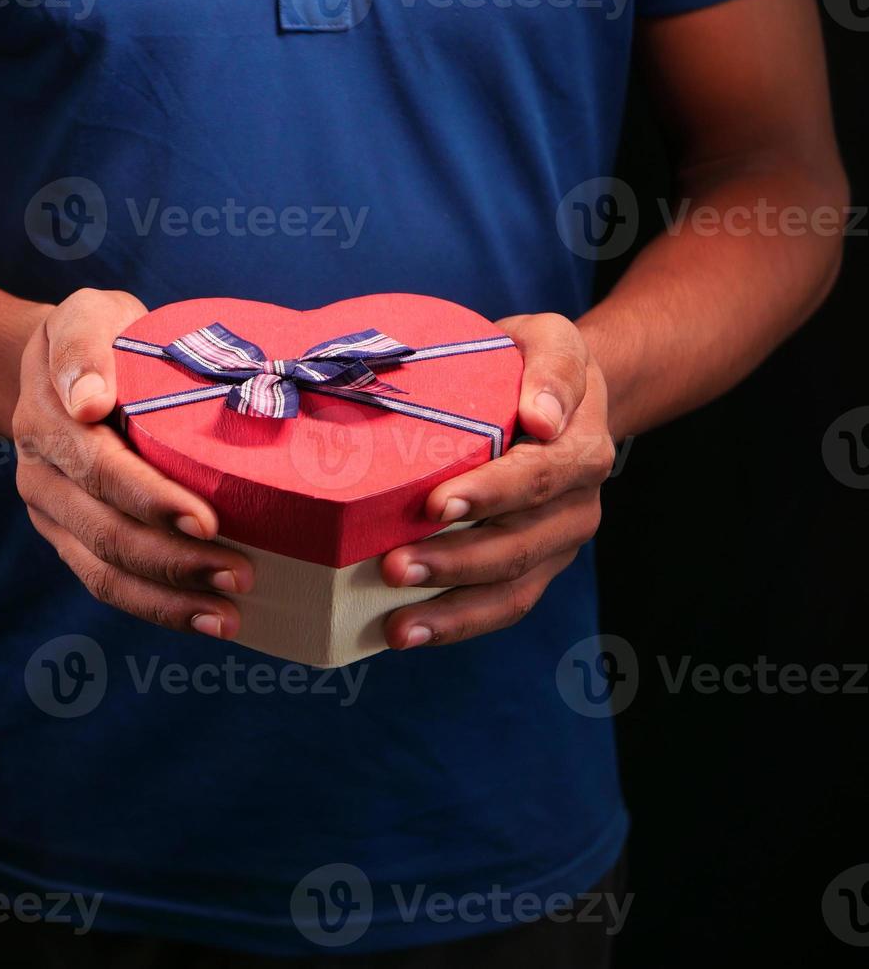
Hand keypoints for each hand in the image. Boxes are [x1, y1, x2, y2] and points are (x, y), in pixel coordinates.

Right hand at [13, 289, 253, 638]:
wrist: (58, 369)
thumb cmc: (99, 337)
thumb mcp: (89, 312)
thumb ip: (86, 343)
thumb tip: (89, 400)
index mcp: (47, 416)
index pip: (97, 467)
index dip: (150, 498)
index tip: (206, 519)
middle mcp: (41, 471)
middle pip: (103, 530)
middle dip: (173, 559)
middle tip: (241, 573)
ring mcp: (52, 512)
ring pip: (102, 570)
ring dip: (168, 598)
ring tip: (230, 613)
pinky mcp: (69, 539)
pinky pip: (106, 584)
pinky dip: (157, 608)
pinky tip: (206, 618)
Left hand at [380, 312, 614, 649]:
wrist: (554, 398)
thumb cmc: (533, 364)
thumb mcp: (549, 339)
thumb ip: (552, 367)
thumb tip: (543, 416)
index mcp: (581, 449)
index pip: (538, 476)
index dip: (491, 493)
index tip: (437, 504)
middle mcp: (576, 506)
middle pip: (520, 544)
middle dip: (455, 561)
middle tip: (393, 566)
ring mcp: (555, 544)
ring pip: (511, 588)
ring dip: (452, 610)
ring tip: (397, 625)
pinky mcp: (532, 569)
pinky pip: (500, 607)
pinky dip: (456, 625)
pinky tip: (407, 634)